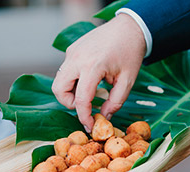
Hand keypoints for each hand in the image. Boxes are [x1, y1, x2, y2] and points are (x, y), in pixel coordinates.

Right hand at [52, 13, 145, 131]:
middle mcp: (77, 59)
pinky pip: (65, 70)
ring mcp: (72, 53)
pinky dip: (73, 79)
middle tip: (85, 105)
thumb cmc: (130, 53)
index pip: (81, 99)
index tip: (89, 125)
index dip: (84, 117)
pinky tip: (89, 78)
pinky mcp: (71, 50)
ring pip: (58, 80)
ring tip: (88, 91)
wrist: (128, 27)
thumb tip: (104, 116)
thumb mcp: (128, 81)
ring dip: (69, 92)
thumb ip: (116, 102)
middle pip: (58, 90)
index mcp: (93, 66)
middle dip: (69, 103)